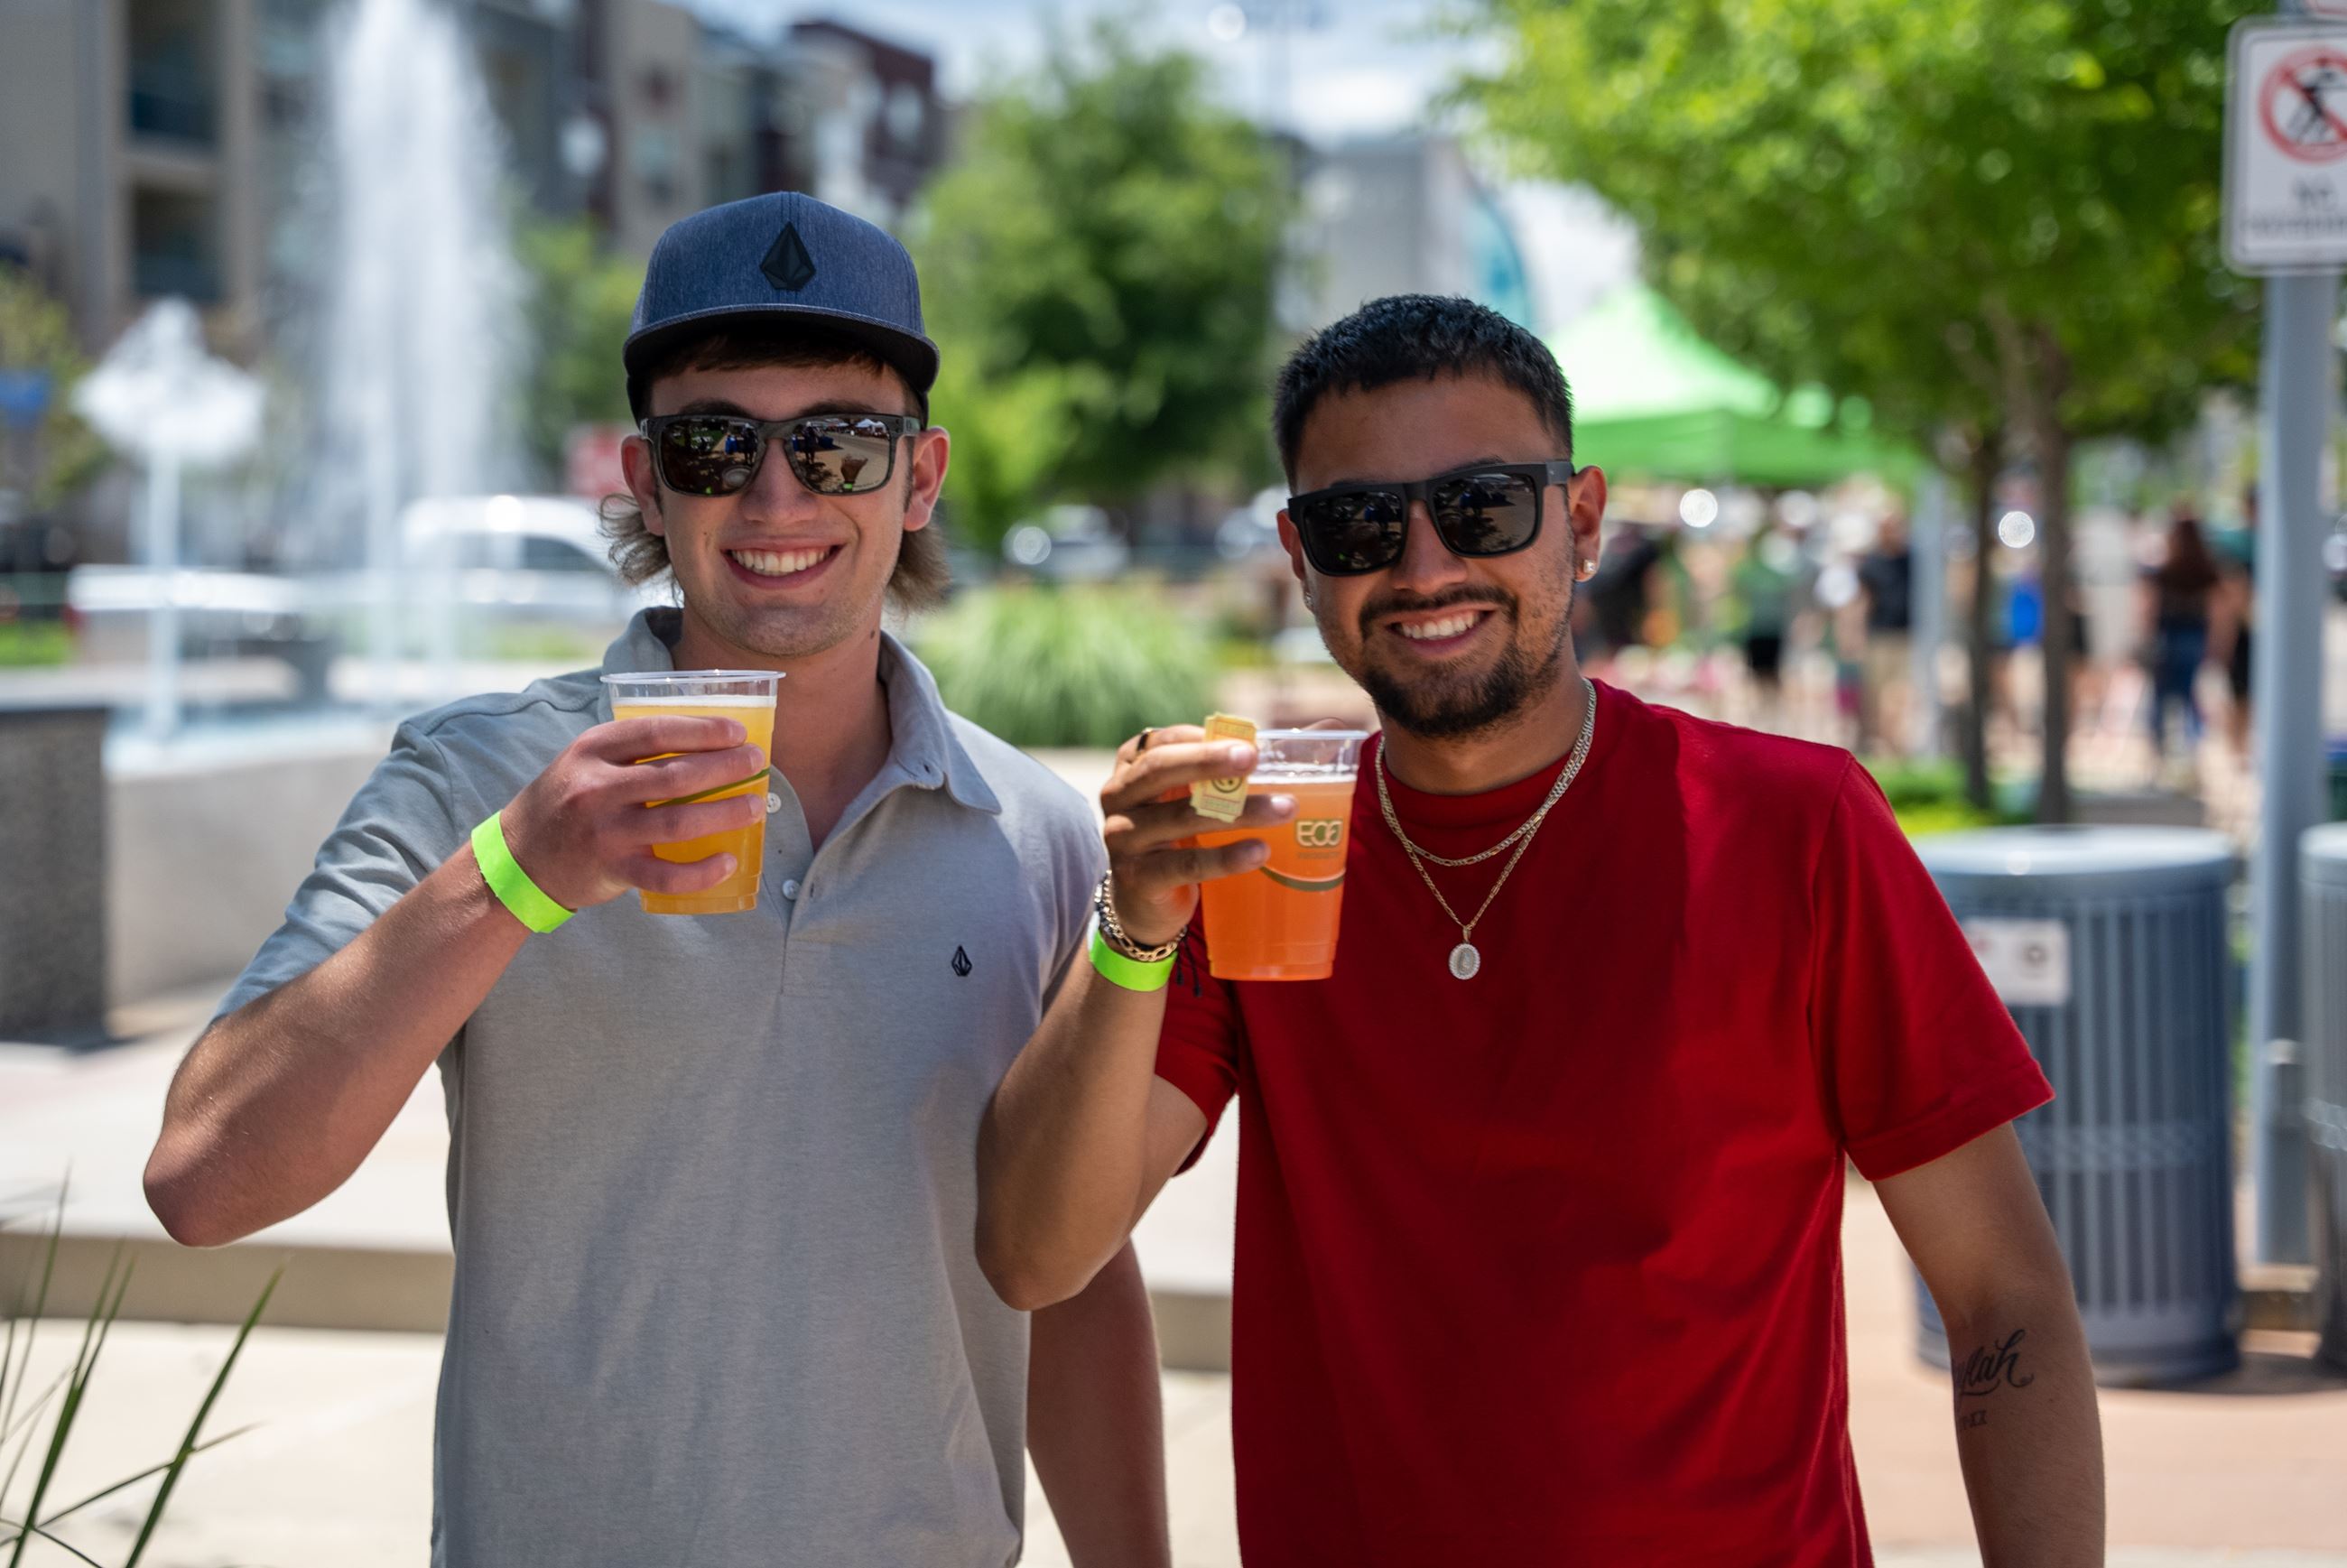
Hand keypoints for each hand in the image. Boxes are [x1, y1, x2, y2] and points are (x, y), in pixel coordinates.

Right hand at [496, 716, 768, 911]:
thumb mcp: (586, 762)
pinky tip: (728, 861)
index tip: (737, 732)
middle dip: (725, 767)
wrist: (519, 858)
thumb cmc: (568, 802)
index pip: (655, 732)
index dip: (702, 730)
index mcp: (592, 751)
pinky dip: (701, 871)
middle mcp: (596, 788)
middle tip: (758, 763)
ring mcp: (604, 832)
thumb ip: (631, 752)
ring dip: (724, 813)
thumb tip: (706, 743)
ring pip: (677, 823)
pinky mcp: (612, 870)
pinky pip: (665, 875)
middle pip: (674, 775)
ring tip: (755, 806)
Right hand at [1099, 726, 1295, 947]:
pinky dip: (1225, 858)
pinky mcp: (1138, 877)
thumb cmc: (1177, 836)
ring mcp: (1123, 837)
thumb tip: (1315, 737)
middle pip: (1161, 769)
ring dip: (1238, 811)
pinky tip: (1260, 852)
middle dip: (1209, 761)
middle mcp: (1118, 796)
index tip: (1249, 742)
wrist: (1143, 903)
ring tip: (1285, 808)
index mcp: (1131, 766)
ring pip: (1182, 818)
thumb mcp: (1190, 797)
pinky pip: (1186, 864)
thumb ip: (1228, 770)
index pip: (1162, 740)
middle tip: (1253, 758)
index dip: (1203, 738)